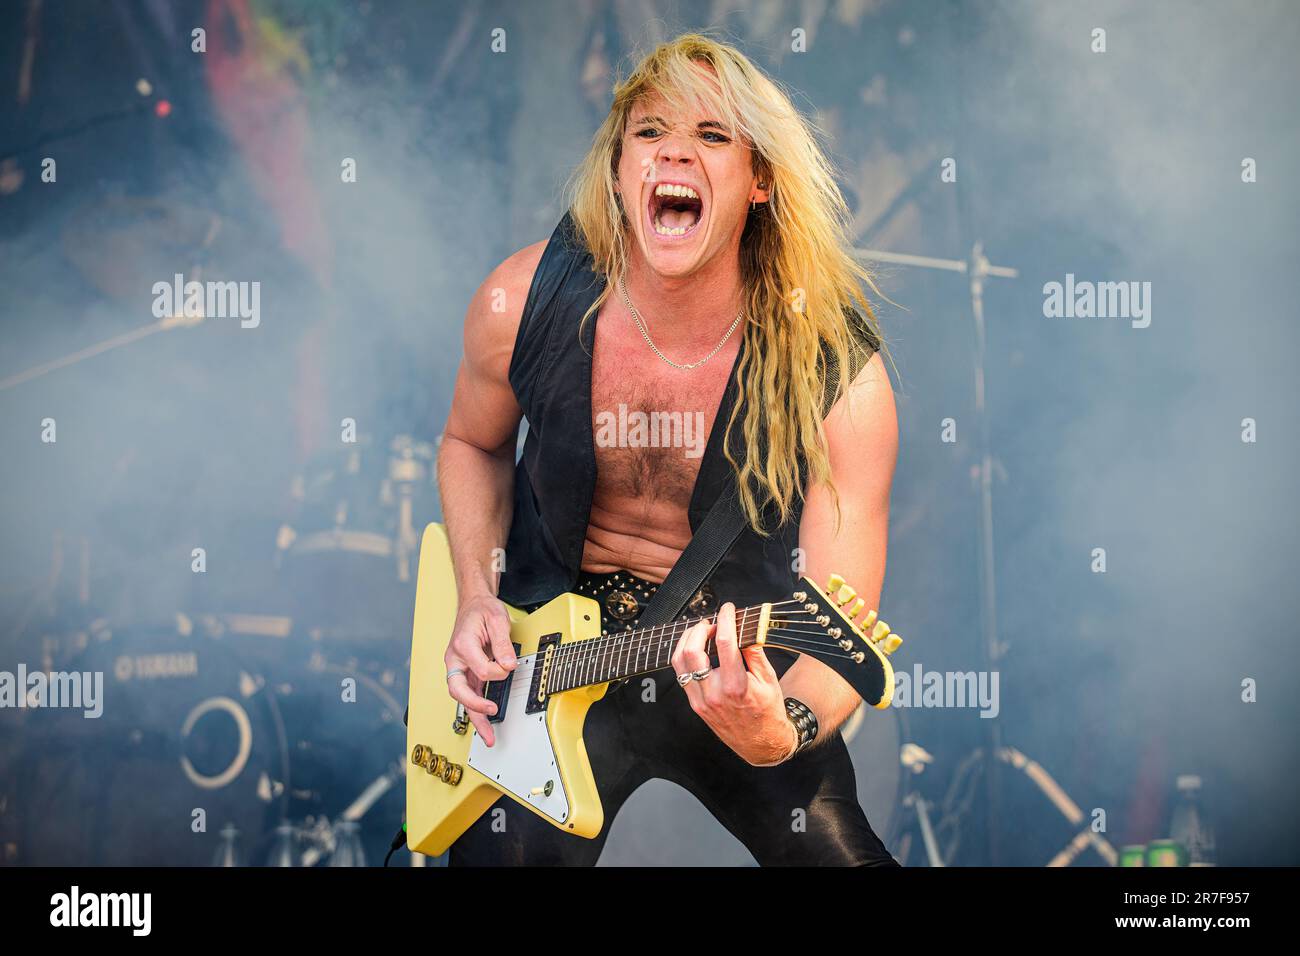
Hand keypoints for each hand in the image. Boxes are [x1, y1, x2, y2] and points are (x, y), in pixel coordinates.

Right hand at [444, 592, 515, 746]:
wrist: (474, 604)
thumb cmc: (482, 610)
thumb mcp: (497, 619)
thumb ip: (502, 643)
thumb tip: (508, 664)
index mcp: (462, 645)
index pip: (481, 669)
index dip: (499, 670)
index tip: (509, 664)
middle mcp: (456, 659)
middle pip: (459, 690)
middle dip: (475, 706)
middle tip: (492, 714)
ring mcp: (459, 667)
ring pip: (462, 698)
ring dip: (475, 717)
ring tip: (488, 736)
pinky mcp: (466, 672)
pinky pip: (469, 694)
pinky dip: (476, 709)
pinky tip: (485, 721)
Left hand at [670, 602, 797, 766]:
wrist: (761, 744)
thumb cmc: (768, 711)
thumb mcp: (770, 680)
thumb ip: (756, 652)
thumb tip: (747, 627)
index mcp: (736, 687)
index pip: (724, 643)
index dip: (725, 619)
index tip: (728, 609)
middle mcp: (715, 694)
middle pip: (692, 650)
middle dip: (699, 628)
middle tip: (712, 621)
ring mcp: (701, 701)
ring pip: (679, 662)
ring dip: (687, 640)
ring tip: (701, 632)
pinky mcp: (696, 705)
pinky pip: (681, 675)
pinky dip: (685, 656)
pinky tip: (696, 648)